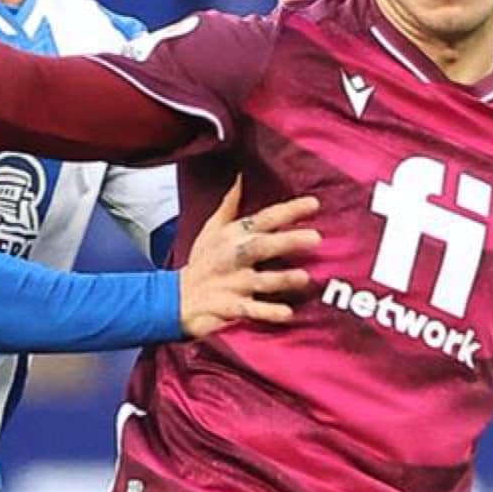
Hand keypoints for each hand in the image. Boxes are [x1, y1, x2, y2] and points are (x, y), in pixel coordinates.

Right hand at [178, 178, 319, 338]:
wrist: (175, 299)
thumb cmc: (201, 262)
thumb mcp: (211, 229)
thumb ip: (229, 206)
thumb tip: (239, 177)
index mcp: (233, 236)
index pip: (264, 219)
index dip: (288, 211)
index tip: (315, 204)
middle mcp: (234, 257)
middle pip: (262, 246)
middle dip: (287, 241)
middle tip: (316, 238)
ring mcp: (233, 284)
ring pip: (260, 280)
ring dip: (282, 279)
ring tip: (305, 277)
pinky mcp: (230, 308)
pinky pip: (251, 311)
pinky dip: (267, 313)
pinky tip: (287, 314)